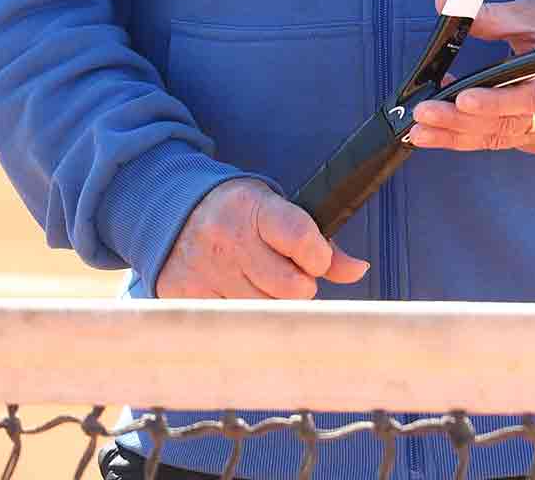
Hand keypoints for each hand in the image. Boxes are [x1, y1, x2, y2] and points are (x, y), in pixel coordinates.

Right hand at [155, 178, 368, 298]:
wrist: (175, 213)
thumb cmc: (241, 214)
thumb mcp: (277, 209)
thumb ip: (318, 240)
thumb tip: (358, 270)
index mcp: (254, 208)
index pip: (300, 236)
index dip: (318, 256)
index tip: (317, 258)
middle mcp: (228, 238)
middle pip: (290, 287)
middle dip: (300, 286)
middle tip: (289, 275)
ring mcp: (205, 271)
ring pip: (265, 313)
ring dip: (273, 305)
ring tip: (262, 284)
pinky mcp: (187, 298)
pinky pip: (234, 326)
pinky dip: (245, 319)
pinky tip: (239, 298)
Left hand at [407, 0, 534, 156]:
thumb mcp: (531, 17)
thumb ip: (489, 16)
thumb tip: (446, 0)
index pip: (532, 98)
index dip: (496, 102)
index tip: (463, 98)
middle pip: (507, 124)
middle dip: (460, 121)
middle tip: (424, 114)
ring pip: (499, 139)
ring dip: (456, 135)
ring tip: (420, 131)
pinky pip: (502, 141)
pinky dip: (471, 134)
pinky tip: (442, 129)